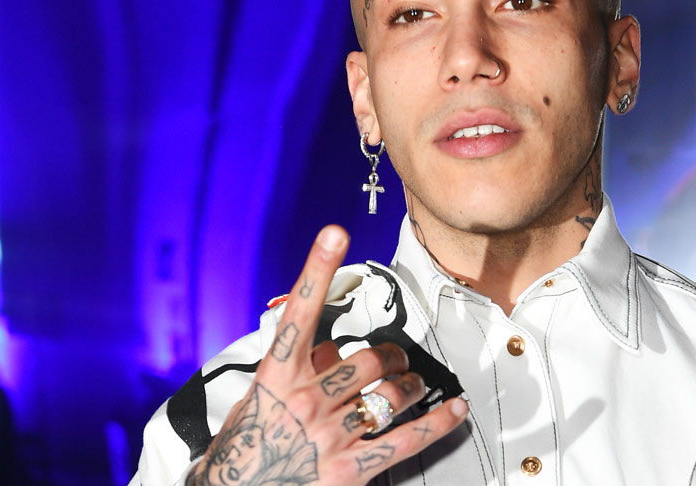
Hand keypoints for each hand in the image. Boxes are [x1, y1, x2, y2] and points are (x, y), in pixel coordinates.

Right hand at [186, 226, 468, 484]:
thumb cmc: (242, 448)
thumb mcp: (258, 399)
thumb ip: (297, 369)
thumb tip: (330, 349)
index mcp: (277, 377)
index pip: (301, 312)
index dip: (317, 268)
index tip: (334, 233)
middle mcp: (305, 401)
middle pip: (368, 359)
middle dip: (391, 357)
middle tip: (396, 360)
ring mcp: (328, 435)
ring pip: (390, 394)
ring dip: (409, 385)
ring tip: (411, 384)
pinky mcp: (348, 470)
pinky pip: (405, 439)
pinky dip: (437, 423)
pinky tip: (453, 410)